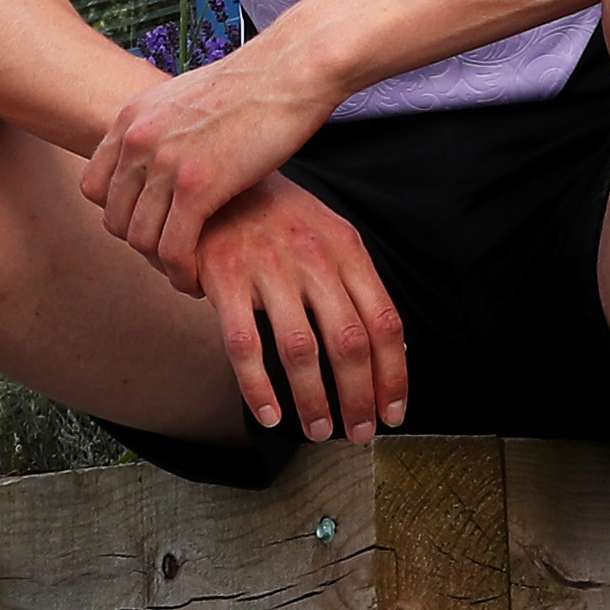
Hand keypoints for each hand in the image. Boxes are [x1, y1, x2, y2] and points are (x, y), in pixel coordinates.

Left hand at [81, 28, 343, 281]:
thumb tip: (162, 153)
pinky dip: (183, 272)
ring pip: (140, 239)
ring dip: (163, 265)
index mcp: (132, 117)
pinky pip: (173, 248)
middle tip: (175, 255)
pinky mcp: (197, 186)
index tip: (153, 225)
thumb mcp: (187, 99)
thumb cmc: (255, 86)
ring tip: (188, 271)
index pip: (94, 187)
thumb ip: (164, 127)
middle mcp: (138, 138)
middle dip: (143, 244)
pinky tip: (200, 278)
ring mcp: (164, 162)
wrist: (292, 69)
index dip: (121, 214)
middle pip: (115, 218)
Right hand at [192, 178, 406, 439]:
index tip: (393, 412)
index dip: (393, 375)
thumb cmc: (277, 216)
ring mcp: (269, 267)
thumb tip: (387, 352)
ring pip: (301, 350)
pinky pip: (245, 345)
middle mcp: (314, 258)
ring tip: (318, 430)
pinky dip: (258, 387)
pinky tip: (269, 414)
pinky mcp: (225, 277)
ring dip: (314, 400)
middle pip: (350, 343)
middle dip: (359, 397)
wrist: (215, 176)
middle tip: (359, 433)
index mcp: (348, 249)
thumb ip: (354, 285)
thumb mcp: (328, 235)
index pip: (385, 322)